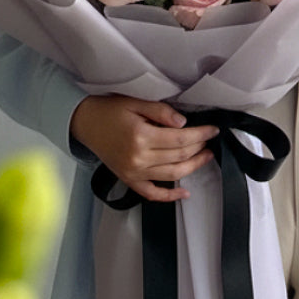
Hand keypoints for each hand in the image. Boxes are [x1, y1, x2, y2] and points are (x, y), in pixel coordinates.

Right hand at [70, 95, 218, 201]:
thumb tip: (183, 122)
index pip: (180, 139)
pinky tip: (184, 193)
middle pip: (178, 157)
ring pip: (171, 175)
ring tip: (205, 157)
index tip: (213, 130)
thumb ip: (160, 111)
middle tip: (210, 140)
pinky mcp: (129, 180)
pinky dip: (169, 196)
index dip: (200, 134)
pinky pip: (152, 193)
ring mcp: (134, 173)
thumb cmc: (110, 110)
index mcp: (141, 137)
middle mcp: (138, 158)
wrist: (85, 123)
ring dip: (192, 167)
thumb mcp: (135, 102)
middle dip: (199, 148)